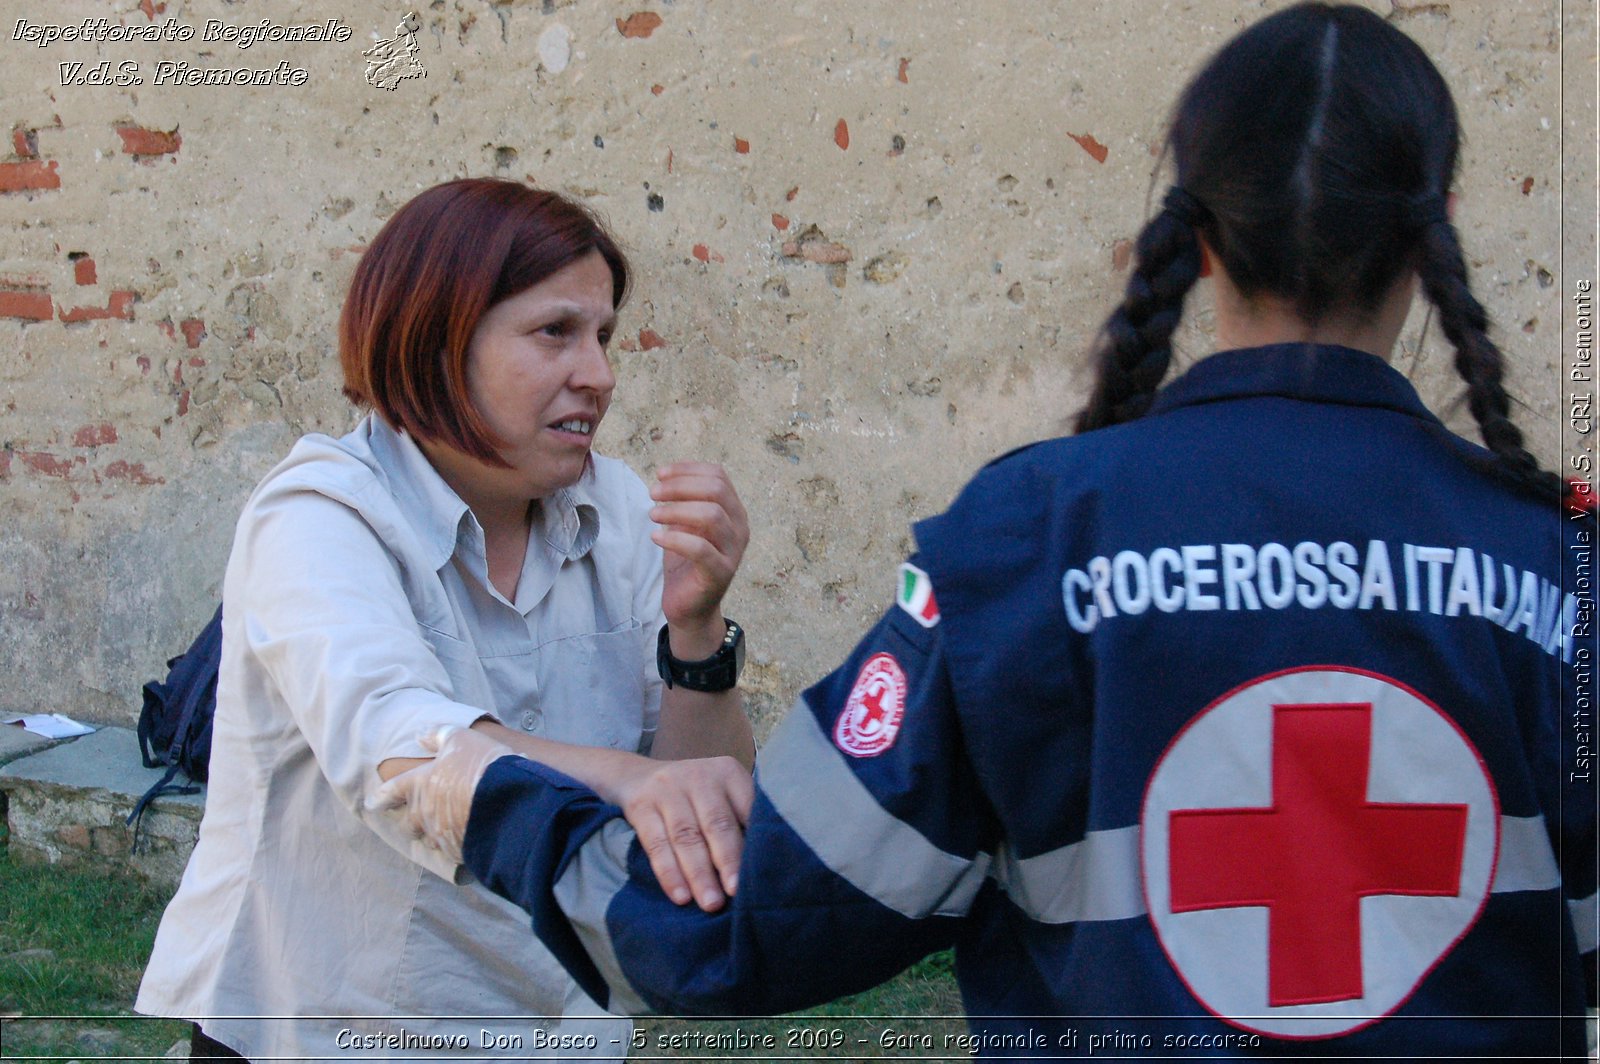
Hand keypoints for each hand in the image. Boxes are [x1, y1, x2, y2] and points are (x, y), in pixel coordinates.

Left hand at [369, 726, 512, 863]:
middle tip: (416, 819)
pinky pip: (453, 850)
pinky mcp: (460, 851)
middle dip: (411, 822)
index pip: (391, 792)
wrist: (507, 802)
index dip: (381, 797)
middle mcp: (425, 813)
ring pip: (431, 839)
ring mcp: (441, 835)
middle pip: (408, 824)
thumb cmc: (480, 766)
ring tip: (447, 828)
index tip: (372, 803)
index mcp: (419, 785)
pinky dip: (458, 843)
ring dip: (435, 833)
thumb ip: (437, 735)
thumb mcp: (460, 738)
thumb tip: (419, 734)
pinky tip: (470, 837)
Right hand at [608, 754, 753, 910]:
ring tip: (711, 904)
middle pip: (716, 823)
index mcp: (727, 773)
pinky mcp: (641, 806)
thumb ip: (740, 820)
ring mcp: (667, 790)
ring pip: (686, 837)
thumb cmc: (694, 795)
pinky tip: (680, 897)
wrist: (637, 776)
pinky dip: (669, 873)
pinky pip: (656, 844)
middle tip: (736, 893)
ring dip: (699, 874)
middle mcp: (699, 777)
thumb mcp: (720, 794)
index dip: (754, 841)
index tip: (761, 873)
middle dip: (727, 861)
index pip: (747, 808)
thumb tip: (763, 868)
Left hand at [651, 463, 748, 654]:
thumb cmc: (685, 562)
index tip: (661, 474)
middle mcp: (740, 527)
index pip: (718, 476)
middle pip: (716, 490)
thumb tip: (666, 478)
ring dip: (676, 510)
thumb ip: (684, 501)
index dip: (688, 470)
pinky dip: (675, 539)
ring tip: (653, 514)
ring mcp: (733, 551)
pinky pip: (700, 549)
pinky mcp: (720, 573)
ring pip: (711, 515)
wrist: (690, 606)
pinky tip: (656, 537)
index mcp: (733, 511)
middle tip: (653, 494)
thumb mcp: (685, 524)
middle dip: (680, 487)